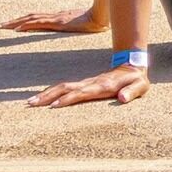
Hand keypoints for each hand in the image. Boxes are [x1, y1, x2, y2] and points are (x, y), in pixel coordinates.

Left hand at [5, 3, 98, 33]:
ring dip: (16, 23)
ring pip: (31, 19)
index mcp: (58, 17)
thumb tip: (76, 28)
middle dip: (14, 21)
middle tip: (0, 26)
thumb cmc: (94, 21)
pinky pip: (39, 24)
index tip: (12, 24)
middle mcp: (54, 16)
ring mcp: (54, 19)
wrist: (100, 16)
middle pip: (30, 17)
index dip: (23, 20)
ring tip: (3, 27)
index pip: (36, 17)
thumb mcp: (82, 24)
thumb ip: (76, 26)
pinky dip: (27, 26)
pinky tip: (18, 30)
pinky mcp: (57, 23)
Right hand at [27, 61, 150, 108]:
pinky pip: (65, 88)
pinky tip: (43, 98)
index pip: (82, 92)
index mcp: (103, 85)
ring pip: (62, 87)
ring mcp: (86, 83)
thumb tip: (122, 98)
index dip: (69, 98)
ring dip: (46, 94)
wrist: (132, 65)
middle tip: (31, 104)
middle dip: (48, 96)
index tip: (54, 106)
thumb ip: (132, 92)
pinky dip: (52, 92)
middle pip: (66, 88)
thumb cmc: (137, 80)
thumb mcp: (140, 86)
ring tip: (30, 102)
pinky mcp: (84, 84)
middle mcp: (91, 83)